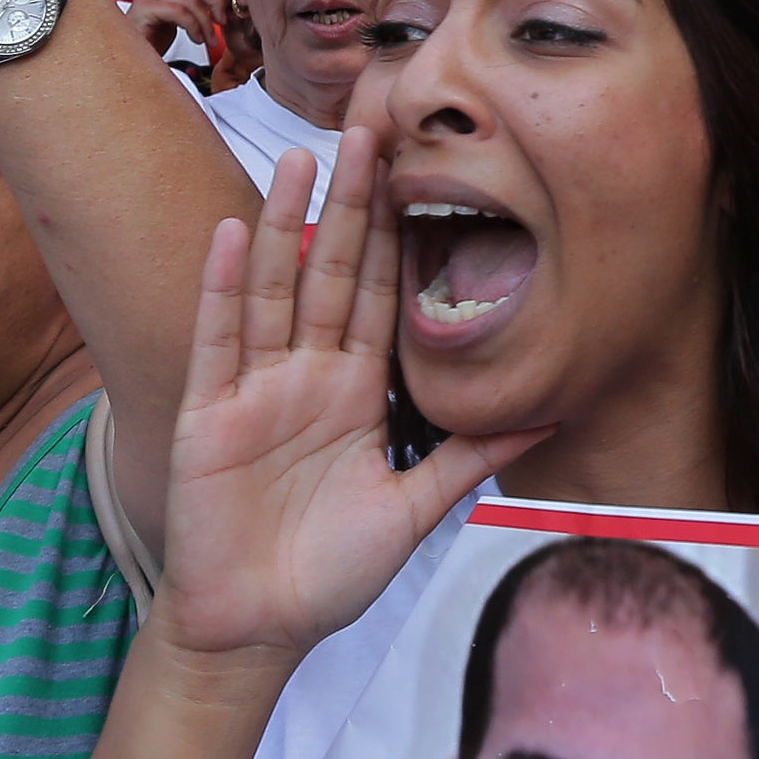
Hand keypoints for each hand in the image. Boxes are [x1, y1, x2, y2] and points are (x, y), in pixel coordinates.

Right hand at [126, 0, 232, 57]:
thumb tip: (224, 9)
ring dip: (205, 20)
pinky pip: (178, 11)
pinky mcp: (144, 11)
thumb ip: (196, 11)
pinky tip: (197, 39)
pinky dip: (193, 26)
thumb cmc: (153, 45)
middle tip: (223, 20)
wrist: (129, 63)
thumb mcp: (180, 23)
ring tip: (209, 39)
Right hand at [153, 139, 542, 662]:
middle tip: (370, 129)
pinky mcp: (209, 412)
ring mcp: (255, 388)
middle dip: (352, 204)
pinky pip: (219, 337)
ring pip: (274, 288)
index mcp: (357, 392)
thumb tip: (549, 417)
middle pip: (333, 273)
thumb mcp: (412, 511)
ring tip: (301, 157)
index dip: (400, 236)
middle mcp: (307, 376)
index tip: (419, 171)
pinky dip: (222, 285)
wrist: (255, 629)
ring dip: (283, 224)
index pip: (383, 296)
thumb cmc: (328, 575)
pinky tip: (229, 231)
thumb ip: (469, 458)